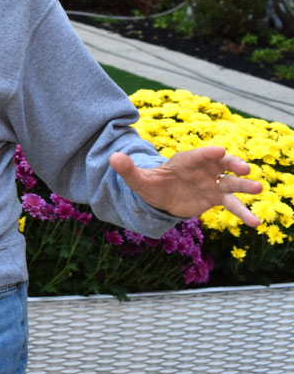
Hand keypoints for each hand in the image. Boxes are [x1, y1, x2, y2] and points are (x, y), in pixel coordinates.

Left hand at [110, 146, 262, 226]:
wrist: (161, 197)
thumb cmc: (151, 184)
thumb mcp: (138, 179)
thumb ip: (128, 169)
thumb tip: (113, 157)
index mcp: (184, 161)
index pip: (197, 155)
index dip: (208, 153)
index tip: (220, 151)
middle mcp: (203, 169)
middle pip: (221, 164)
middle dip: (233, 165)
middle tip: (245, 168)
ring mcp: (211, 183)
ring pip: (231, 183)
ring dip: (245, 185)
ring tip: (259, 188)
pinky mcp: (216, 198)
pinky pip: (232, 205)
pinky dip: (243, 213)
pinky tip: (255, 223)